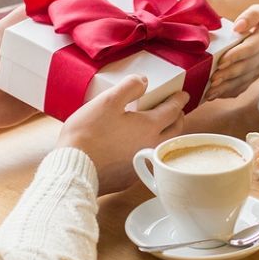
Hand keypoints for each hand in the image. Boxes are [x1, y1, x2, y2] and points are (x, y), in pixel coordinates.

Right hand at [57, 75, 188, 195]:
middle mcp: (152, 147)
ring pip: (163, 146)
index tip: (183, 95)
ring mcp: (142, 165)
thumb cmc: (89, 134)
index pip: (172, 110)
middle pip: (175, 130)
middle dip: (178, 117)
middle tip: (177, 110)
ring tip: (162, 127)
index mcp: (150, 127)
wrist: (75, 169)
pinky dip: (150, 149)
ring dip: (167, 135)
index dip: (179, 100)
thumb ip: (129, 87)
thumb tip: (144, 81)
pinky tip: (139, 147)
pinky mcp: (130, 177)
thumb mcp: (108, 101)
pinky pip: (148, 160)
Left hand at [206, 4, 258, 99]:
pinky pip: (244, 86)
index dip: (235, 56)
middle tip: (212, 80)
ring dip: (226, 88)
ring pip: (243, 80)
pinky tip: (217, 96)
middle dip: (227, 76)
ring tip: (210, 93)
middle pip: (244, 68)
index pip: (249, 49)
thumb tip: (238, 26)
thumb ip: (250, 16)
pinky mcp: (256, 75)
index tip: (221, 61)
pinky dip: (231, 93)